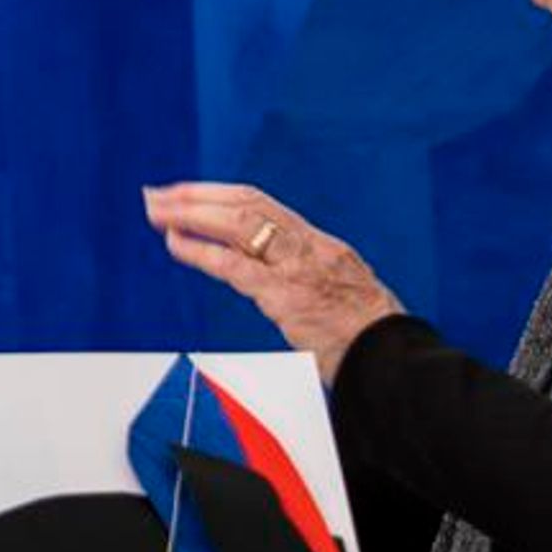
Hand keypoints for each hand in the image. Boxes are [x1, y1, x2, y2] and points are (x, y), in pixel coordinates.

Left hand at [145, 184, 400, 379]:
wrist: (395, 359)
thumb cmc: (368, 337)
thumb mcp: (342, 294)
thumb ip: (307, 278)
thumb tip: (270, 275)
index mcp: (322, 245)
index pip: (262, 204)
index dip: (219, 195)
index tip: (187, 192)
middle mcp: (310, 247)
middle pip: (247, 204)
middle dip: (198, 196)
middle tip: (158, 195)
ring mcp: (300, 269)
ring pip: (240, 224)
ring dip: (191, 214)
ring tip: (156, 213)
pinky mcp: (288, 296)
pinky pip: (235, 265)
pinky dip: (201, 250)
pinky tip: (176, 244)